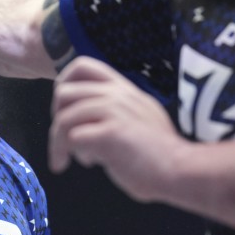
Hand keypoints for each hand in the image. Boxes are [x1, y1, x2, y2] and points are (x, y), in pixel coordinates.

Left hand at [49, 56, 186, 201]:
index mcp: (122, 88)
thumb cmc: (160, 150)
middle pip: (63, 92)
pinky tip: (90, 163)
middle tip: (63, 138)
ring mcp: (114, 112)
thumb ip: (116, 110)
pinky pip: (74, 138)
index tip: (63, 108)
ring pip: (64, 118)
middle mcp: (116, 94)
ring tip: (70, 160)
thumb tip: (88, 121)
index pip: (81, 65)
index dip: (63, 83)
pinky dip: (75, 153)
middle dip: (55, 118)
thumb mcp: (140, 115)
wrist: (179, 168)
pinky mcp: (111, 134)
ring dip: (59, 143)